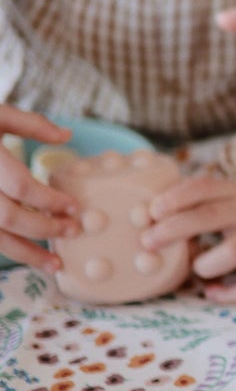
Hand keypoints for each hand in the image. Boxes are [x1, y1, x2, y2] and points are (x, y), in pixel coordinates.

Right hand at [0, 107, 78, 269]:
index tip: (74, 207)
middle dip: (44, 228)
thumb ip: (30, 124)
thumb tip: (67, 135)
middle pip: (9, 217)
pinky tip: (25, 256)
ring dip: (25, 254)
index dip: (50, 200)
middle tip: (72, 231)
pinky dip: (5, 250)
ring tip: (55, 266)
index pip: (22, 186)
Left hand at [144, 175, 235, 302]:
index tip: (153, 211)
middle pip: (211, 217)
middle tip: (148, 242)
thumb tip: (147, 221)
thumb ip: (192, 202)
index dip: (175, 198)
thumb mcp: (222, 194)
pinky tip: (212, 291)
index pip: (204, 188)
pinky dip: (228, 294)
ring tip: (196, 267)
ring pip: (233, 252)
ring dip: (205, 264)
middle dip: (175, 229)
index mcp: (235, 192)